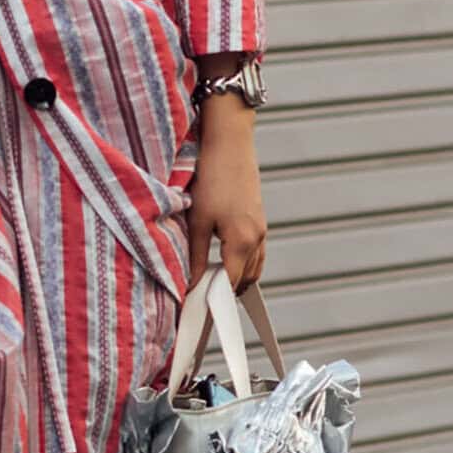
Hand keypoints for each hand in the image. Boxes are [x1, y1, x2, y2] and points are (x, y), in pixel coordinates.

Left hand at [188, 92, 266, 292]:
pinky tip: (224, 258)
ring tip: (211, 281)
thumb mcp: (197, 219)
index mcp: (243, 241)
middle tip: (202, 297)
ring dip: (235, 276)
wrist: (229, 143)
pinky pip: (255, 252)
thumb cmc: (211, 178)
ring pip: (252, 266)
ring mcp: (261, 228)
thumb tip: (191, 284)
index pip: (230, 284)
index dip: (214, 299)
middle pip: (244, 279)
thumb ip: (196, 256)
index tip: (197, 309)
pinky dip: (242, 261)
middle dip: (225, 291)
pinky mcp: (258, 219)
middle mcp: (257, 238)